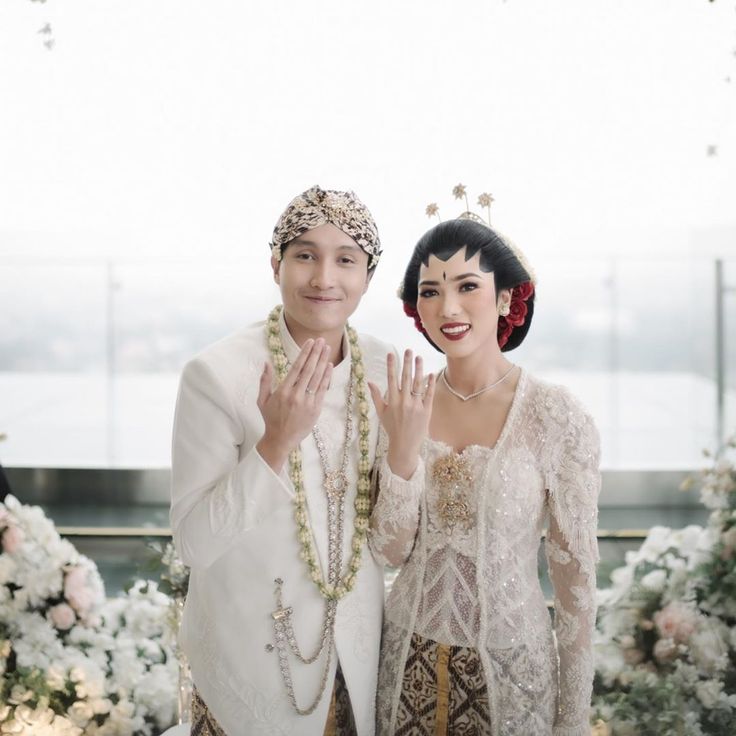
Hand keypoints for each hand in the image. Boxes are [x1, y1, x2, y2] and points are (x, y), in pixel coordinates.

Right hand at [255, 338, 332, 471]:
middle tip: (322, 341)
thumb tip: (266, 363)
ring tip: (327, 349)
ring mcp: (306, 402)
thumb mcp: (262, 400)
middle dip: (316, 353)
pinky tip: (329, 366)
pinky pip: (322, 390)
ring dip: (323, 361)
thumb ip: (265, 381)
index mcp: (282, 390)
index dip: (304, 353)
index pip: (296, 367)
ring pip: (317, 378)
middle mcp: (295, 395)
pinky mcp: (315, 409)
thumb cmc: (271, 419)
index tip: (310, 342)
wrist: (280, 440)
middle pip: (308, 369)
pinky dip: (326, 377)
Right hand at [368, 350, 435, 479]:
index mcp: (392, 401)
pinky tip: (430, 373)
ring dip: (419, 369)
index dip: (391, 366)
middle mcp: (403, 402)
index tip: (391, 354)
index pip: (391, 379)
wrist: (404, 446)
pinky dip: (429, 384)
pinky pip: (428, 395)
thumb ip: (376, 396)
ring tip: (419, 357)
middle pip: (405, 378)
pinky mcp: (426, 411)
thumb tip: (369, 382)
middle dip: (407, 363)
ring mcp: (416, 406)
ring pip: (417, 384)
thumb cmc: (392, 429)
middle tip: (408, 350)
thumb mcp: (381, 413)